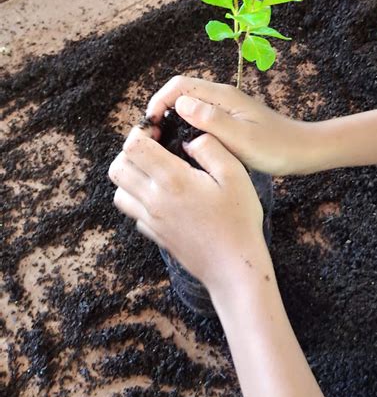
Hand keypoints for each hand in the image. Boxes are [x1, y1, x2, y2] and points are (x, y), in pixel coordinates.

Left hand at [108, 125, 264, 292]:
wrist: (233, 267)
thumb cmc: (238, 219)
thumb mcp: (234, 173)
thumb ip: (210, 147)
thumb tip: (190, 138)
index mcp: (172, 180)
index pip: (133, 147)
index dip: (142, 132)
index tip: (160, 130)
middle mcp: (154, 200)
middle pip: (117, 168)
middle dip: (131, 151)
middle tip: (155, 147)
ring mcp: (151, 220)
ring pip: (119, 191)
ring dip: (131, 175)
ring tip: (155, 170)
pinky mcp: (155, 235)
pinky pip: (133, 212)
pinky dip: (139, 198)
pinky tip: (163, 195)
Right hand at [145, 76, 307, 175]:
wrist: (305, 152)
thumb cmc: (277, 148)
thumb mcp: (242, 138)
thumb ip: (211, 120)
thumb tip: (180, 104)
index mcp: (222, 96)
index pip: (179, 85)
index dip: (159, 102)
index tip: (151, 127)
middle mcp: (222, 97)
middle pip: (180, 93)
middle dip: (162, 111)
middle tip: (154, 140)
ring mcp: (226, 109)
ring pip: (189, 107)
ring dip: (173, 120)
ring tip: (165, 145)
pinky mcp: (230, 121)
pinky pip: (200, 119)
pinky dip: (187, 129)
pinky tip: (186, 149)